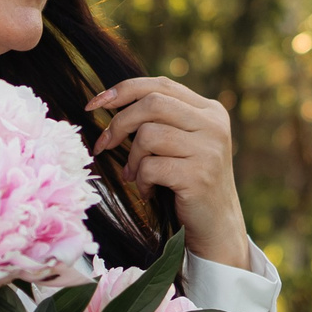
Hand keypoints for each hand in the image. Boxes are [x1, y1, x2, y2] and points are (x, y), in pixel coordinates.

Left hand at [85, 76, 248, 267]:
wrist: (217, 225)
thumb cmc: (189, 181)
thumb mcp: (182, 143)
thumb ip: (161, 119)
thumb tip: (109, 101)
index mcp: (210, 111)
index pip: (161, 85)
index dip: (123, 90)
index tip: (94, 104)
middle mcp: (213, 125)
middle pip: (152, 104)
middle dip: (119, 124)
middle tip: (104, 145)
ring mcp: (209, 150)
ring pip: (148, 135)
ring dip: (133, 160)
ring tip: (137, 176)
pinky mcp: (199, 176)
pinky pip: (151, 167)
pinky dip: (141, 181)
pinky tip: (149, 192)